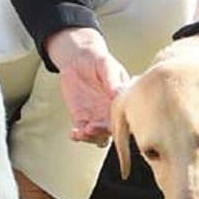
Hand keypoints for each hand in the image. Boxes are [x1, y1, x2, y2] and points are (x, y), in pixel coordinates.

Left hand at [45, 27, 128, 142]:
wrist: (79, 59)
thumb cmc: (98, 61)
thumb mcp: (107, 66)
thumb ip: (113, 80)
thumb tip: (118, 92)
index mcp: (122, 101)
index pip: (125, 118)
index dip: (119, 123)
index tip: (109, 123)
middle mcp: (111, 112)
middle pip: (111, 131)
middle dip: (102, 133)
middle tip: (92, 128)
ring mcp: (96, 117)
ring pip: (98, 136)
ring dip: (90, 138)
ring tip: (82, 132)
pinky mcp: (81, 118)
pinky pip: (81, 132)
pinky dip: (78, 136)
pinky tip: (73, 133)